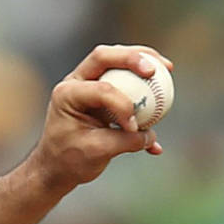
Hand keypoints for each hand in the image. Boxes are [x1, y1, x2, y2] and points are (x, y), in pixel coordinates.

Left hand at [26, 44, 170, 194]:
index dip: (124, 105)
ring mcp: (88, 84)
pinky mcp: (102, 93)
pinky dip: (146, 87)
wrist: (56, 166)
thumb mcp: (96, 152)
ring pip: (115, 60)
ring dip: (143, 60)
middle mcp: (75, 83)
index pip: (101, 88)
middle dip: (133, 57)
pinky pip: (126, 81)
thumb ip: (125, 141)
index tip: (133, 127)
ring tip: (167, 68)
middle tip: (157, 69)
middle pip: (104, 56)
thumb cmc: (69, 159)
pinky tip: (165, 102)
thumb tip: (151, 135)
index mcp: (67, 94)